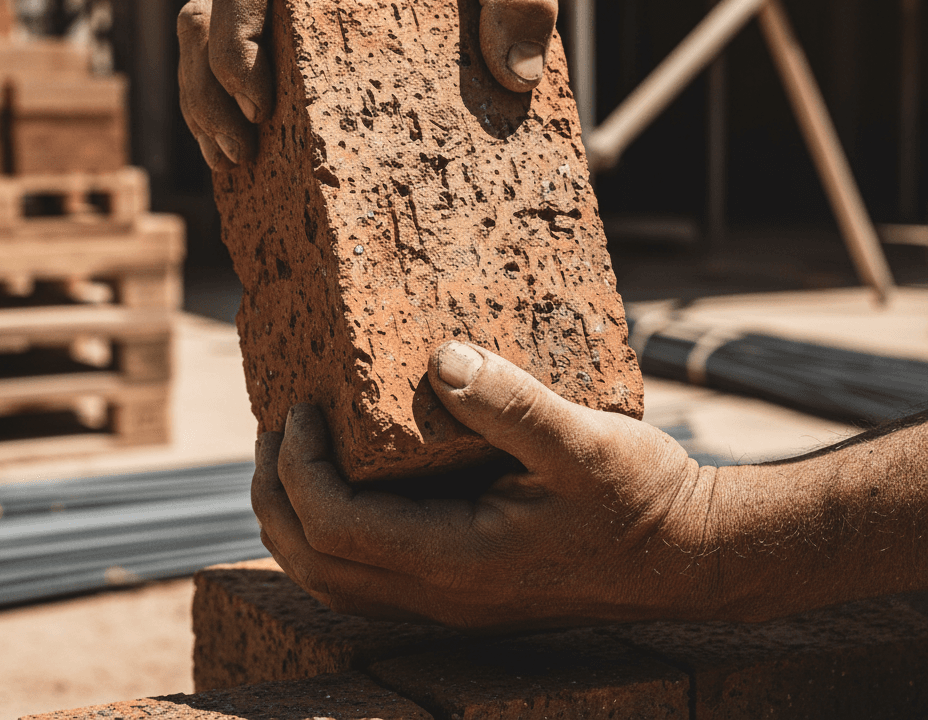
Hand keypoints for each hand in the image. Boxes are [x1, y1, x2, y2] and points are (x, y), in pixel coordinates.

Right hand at [177, 0, 557, 167]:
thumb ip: (522, 2)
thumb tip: (516, 81)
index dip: (236, 45)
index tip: (262, 107)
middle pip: (205, 15)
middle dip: (207, 90)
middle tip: (240, 156)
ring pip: (205, 26)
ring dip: (204, 92)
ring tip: (232, 160)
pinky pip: (234, 33)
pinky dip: (222, 83)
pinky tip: (246, 135)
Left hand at [252, 340, 721, 628]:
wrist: (689, 556)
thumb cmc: (642, 498)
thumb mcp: (585, 441)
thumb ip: (511, 403)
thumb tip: (440, 359)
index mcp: (460, 560)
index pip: (336, 527)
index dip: (299, 468)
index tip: (298, 409)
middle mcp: (444, 596)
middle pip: (317, 566)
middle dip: (276, 498)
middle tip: (272, 433)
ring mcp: (452, 603)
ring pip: (336, 584)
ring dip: (295, 524)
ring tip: (288, 462)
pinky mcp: (466, 593)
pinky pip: (369, 582)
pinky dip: (333, 540)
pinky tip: (346, 494)